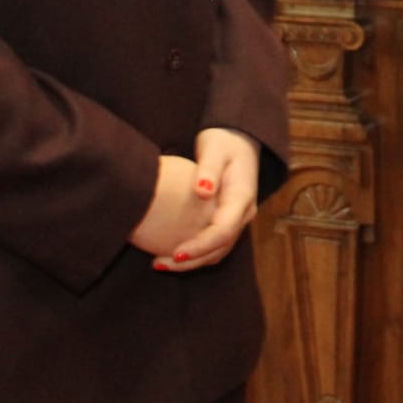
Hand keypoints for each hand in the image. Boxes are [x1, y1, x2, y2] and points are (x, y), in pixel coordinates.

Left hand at [158, 128, 261, 272]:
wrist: (239, 139)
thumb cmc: (223, 141)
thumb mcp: (215, 148)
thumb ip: (209, 169)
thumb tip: (202, 191)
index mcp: (242, 198)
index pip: (223, 232)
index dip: (200, 246)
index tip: (175, 252)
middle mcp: (243, 214)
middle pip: (220, 248)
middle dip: (191, 261)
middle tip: (159, 263)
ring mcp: (237, 219)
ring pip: (218, 251)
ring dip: (192, 262)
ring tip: (160, 262)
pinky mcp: (227, 220)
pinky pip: (213, 244)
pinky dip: (195, 253)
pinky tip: (171, 251)